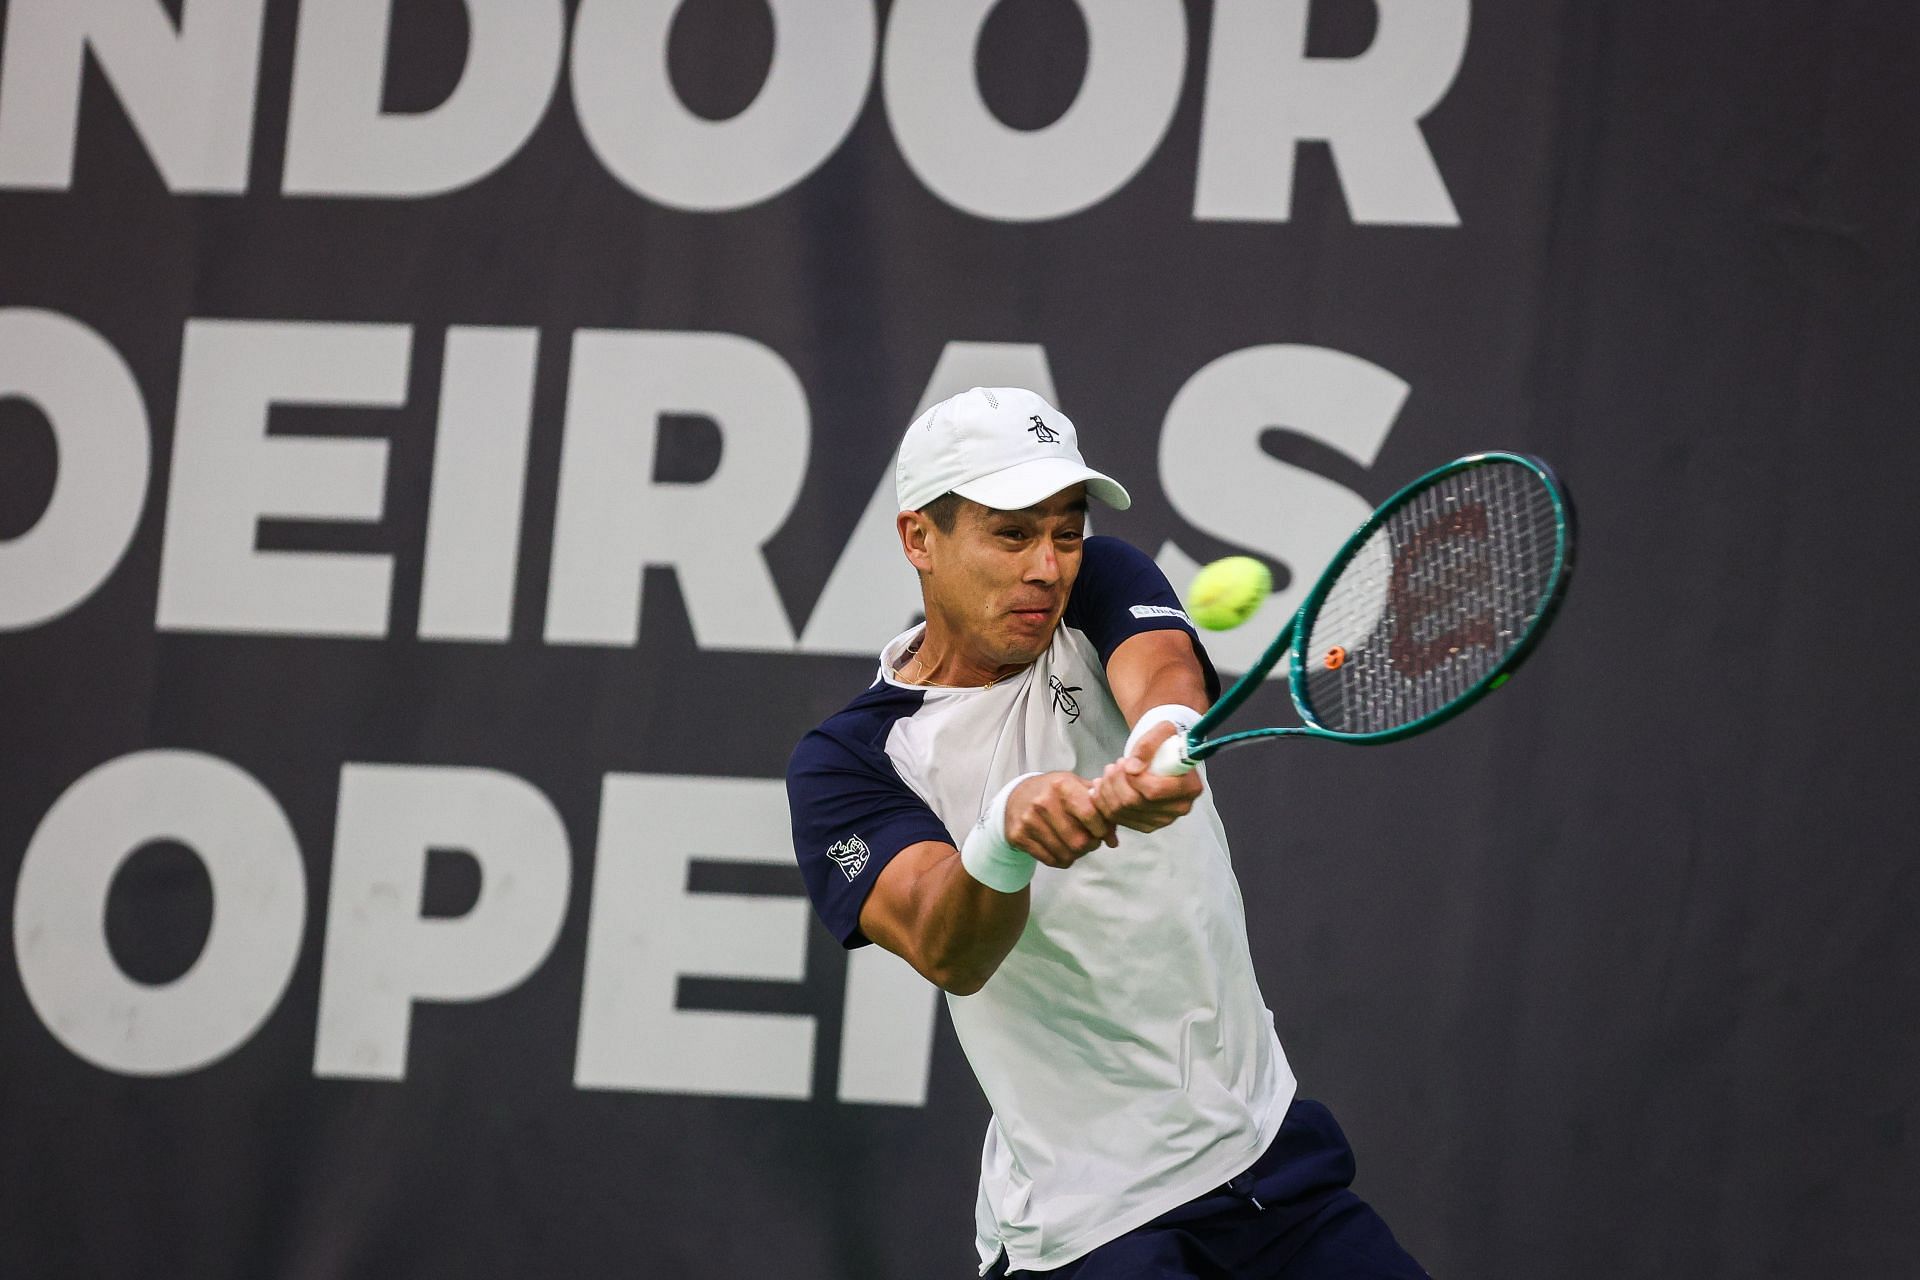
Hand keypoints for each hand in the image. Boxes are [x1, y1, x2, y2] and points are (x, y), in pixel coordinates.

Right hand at [1005, 772, 1118, 866]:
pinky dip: (1061, 860)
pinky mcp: (1019, 836)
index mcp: (1062, 785)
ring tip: (1075, 845)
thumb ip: (1101, 809)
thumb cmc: (1055, 792)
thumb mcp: (1077, 787)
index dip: (1102, 829)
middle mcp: (1043, 802)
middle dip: (1090, 845)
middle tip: (1090, 841)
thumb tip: (1113, 841)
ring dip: (1076, 855)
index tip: (1101, 832)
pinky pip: (1050, 860)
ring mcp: (1029, 820)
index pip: (1091, 814)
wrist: (1017, 796)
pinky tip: (1061, 849)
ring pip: (1066, 854)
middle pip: (1079, 841)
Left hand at [1090, 721, 1204, 833]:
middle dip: (1116, 781)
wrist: (1164, 756)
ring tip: (1108, 773)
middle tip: (1114, 765)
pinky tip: (1103, 786)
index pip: (1154, 791)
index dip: (1133, 778)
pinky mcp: (1147, 825)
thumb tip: (1132, 768)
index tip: (1125, 763)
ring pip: (1122, 811)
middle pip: (1135, 802)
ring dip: (1107, 790)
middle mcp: (1179, 808)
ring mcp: (1163, 820)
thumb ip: (1148, 744)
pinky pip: (1117, 819)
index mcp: (1190, 787)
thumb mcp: (1162, 731)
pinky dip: (1104, 802)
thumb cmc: (1166, 743)